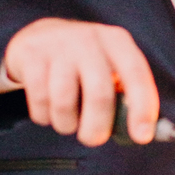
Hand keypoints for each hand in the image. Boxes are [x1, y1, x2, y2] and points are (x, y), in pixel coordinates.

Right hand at [2, 19, 158, 146]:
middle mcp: (90, 38)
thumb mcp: (109, 68)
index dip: (142, 108)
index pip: (136, 74)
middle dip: (97, 128)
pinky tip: (47, 109)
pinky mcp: (31, 54)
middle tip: (92, 138)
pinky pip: (40, 101)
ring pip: (64, 102)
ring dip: (66, 124)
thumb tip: (142, 133)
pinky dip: (44, 116)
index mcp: (117, 41)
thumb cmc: (83, 63)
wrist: (40, 35)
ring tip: (66, 121)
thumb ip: (127, 98)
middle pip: (99, 94)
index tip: (141, 136)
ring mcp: (58, 45)